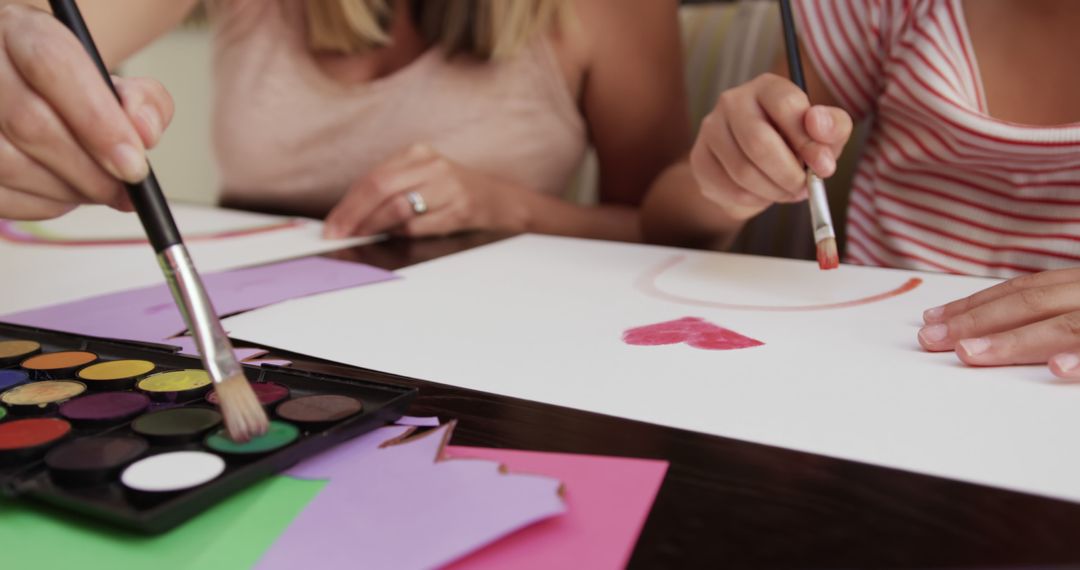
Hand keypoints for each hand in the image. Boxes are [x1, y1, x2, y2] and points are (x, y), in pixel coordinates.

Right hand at [0, 5, 172, 219]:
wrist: (17, 86)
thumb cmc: (65, 86)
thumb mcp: (108, 77)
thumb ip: (142, 100)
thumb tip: (146, 132)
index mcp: (20, 30)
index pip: (53, 66)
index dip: (99, 122)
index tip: (135, 165)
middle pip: (31, 123)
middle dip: (90, 170)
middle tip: (124, 190)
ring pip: (10, 164)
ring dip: (67, 192)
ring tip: (96, 189)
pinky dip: (42, 204)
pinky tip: (63, 194)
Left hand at [323, 144, 530, 237]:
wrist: (500, 201)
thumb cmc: (453, 194)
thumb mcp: (423, 180)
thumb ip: (391, 191)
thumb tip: (349, 216)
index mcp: (418, 153)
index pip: (373, 178)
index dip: (348, 204)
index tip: (332, 225)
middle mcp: (432, 165)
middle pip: (380, 188)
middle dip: (353, 215)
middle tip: (337, 235)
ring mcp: (448, 186)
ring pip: (397, 208)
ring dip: (373, 227)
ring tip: (358, 238)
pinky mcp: (459, 209)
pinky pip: (419, 226)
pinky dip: (400, 234)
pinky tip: (392, 237)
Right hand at [690, 73, 851, 220]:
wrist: (751, 169)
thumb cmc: (792, 146)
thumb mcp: (823, 135)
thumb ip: (832, 126)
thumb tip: (818, 125)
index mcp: (767, 87)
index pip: (786, 105)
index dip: (808, 141)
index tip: (823, 166)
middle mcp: (733, 101)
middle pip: (759, 142)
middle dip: (788, 173)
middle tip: (804, 188)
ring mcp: (711, 130)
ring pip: (744, 171)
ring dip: (774, 190)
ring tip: (786, 190)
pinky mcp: (699, 159)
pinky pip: (731, 189)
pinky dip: (755, 200)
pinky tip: (763, 193)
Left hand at [919, 268, 1079, 377]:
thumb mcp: (1077, 307)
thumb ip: (1052, 314)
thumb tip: (993, 332)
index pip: (1024, 291)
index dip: (977, 304)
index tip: (933, 318)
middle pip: (1031, 305)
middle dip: (975, 321)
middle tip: (930, 338)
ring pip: (1064, 326)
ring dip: (1012, 340)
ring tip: (966, 352)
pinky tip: (1056, 368)